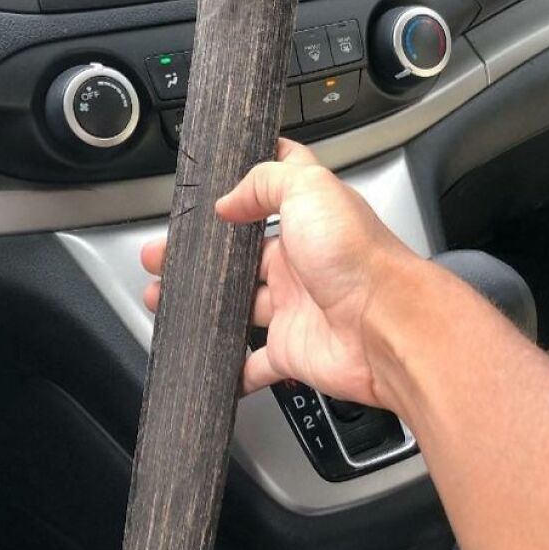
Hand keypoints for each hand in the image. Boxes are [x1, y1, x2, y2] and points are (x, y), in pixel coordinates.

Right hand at [142, 139, 420, 406]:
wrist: (387, 329)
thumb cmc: (360, 260)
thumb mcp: (310, 190)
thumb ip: (265, 181)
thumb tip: (229, 199)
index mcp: (309, 219)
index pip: (277, 190)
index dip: (247, 183)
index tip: (216, 183)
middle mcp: (303, 262)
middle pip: (241, 256)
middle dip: (201, 257)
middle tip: (161, 256)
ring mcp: (295, 307)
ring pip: (238, 306)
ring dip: (203, 306)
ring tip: (163, 299)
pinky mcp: (292, 350)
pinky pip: (254, 363)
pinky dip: (232, 368)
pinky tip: (208, 359)